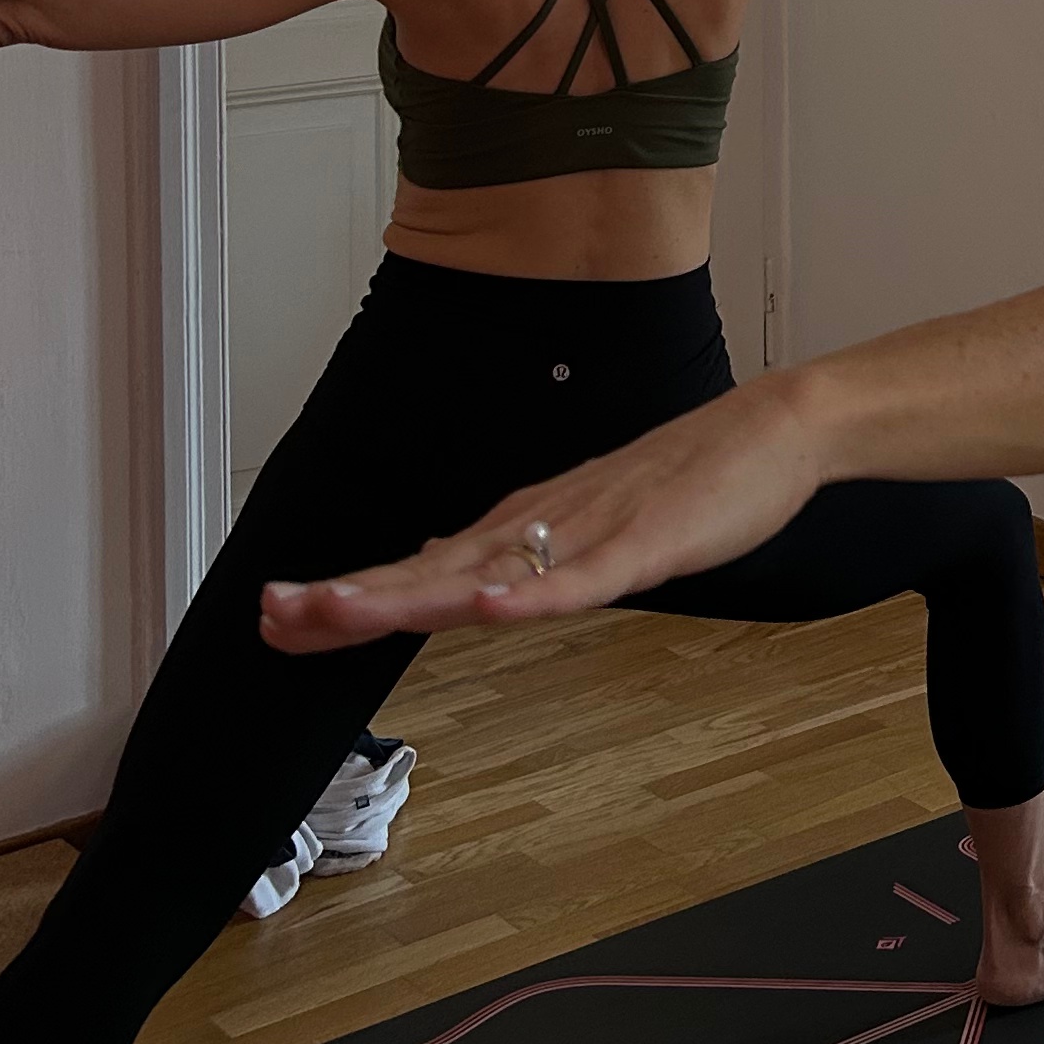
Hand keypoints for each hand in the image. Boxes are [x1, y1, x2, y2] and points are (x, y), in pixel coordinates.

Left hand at [257, 375, 832, 650]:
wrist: (770, 428)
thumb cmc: (688, 480)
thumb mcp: (588, 528)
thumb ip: (523, 556)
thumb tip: (456, 580)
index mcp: (524, 526)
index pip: (419, 569)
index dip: (349, 595)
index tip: (279, 615)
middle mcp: (540, 525)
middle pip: (432, 571)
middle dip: (350, 596)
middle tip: (273, 614)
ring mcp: (590, 533)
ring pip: (488, 573)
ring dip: (410, 594)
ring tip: (343, 610)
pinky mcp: (646, 543)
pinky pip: (582, 580)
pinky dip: (534, 597)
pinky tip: (494, 610)